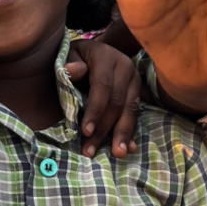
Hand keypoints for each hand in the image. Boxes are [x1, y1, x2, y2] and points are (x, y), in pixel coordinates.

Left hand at [65, 38, 140, 157]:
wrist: (92, 51)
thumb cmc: (76, 57)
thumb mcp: (68, 54)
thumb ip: (69, 62)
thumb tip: (73, 70)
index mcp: (106, 56)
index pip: (102, 86)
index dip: (95, 110)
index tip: (85, 131)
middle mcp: (125, 66)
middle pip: (117, 102)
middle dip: (104, 129)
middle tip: (91, 151)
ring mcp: (135, 80)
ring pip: (130, 110)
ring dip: (122, 134)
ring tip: (117, 154)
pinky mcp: (138, 92)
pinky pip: (135, 114)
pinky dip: (131, 132)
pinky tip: (130, 147)